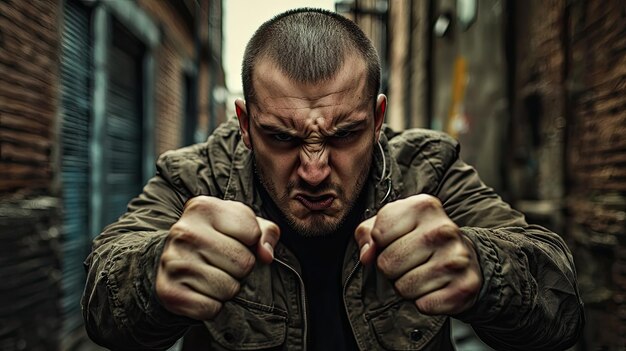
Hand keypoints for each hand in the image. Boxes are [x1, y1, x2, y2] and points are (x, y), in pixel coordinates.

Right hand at [156, 196, 279, 319]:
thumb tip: (266, 256)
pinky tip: (201, 291)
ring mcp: (173, 262)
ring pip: (230, 288)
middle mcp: (184, 232)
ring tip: (212, 275)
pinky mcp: (169, 291)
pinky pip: (212, 308)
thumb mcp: (243, 225)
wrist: (174, 262)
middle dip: (241, 268)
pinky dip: (213, 306)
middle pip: (244, 263)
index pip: (253, 233)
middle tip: (223, 262)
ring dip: (228, 288)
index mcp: (203, 208)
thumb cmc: (218, 239)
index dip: (251, 242)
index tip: (235, 240)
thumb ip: (266, 232)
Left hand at [355, 194, 481, 314]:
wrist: (464, 257)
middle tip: (408, 261)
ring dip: (406, 286)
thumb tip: (367, 255)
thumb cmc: (420, 238)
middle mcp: (444, 229)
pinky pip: (424, 304)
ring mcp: (457, 258)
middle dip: (390, 268)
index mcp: (424, 206)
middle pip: (387, 263)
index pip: (378, 233)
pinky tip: (435, 286)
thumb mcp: (391, 224)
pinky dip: (423, 301)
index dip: (380, 243)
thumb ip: (367, 233)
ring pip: (403, 287)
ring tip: (421, 272)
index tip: (395, 240)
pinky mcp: (465, 286)